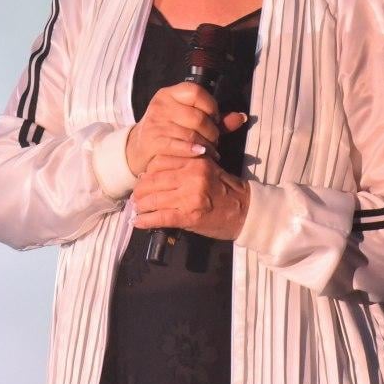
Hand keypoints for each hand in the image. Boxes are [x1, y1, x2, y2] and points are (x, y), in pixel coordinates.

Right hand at [125, 82, 245, 175]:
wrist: (137, 148)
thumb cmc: (170, 131)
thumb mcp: (189, 119)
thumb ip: (216, 119)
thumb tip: (242, 117)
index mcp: (170, 94)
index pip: (197, 92)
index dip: (212, 106)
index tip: (215, 120)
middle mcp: (161, 105)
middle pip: (198, 117)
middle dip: (212, 132)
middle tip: (215, 141)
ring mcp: (155, 123)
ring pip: (191, 134)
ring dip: (206, 145)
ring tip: (211, 151)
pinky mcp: (153, 141)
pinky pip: (179, 146)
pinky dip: (194, 151)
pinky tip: (201, 154)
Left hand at [132, 156, 249, 239]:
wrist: (246, 211)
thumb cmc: (227, 190)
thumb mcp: (208, 168)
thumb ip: (185, 165)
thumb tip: (154, 171)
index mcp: (196, 161)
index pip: (159, 162)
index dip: (146, 172)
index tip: (143, 180)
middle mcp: (192, 175)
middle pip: (153, 180)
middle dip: (140, 191)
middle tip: (136, 198)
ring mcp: (191, 196)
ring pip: (154, 199)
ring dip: (141, 206)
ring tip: (137, 210)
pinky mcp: (190, 216)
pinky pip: (161, 217)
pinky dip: (146, 221)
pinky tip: (138, 222)